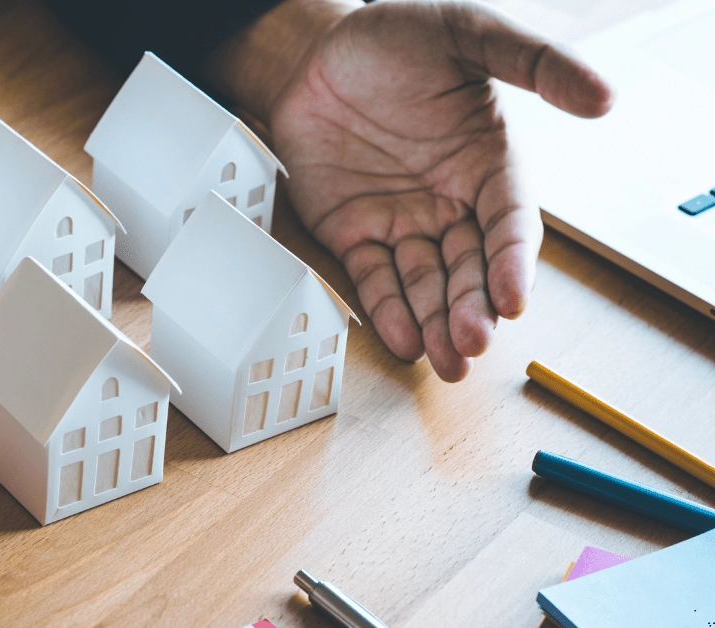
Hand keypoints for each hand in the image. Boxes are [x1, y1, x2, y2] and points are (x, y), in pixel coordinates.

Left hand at [209, 0, 611, 380]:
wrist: (315, 49)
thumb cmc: (395, 37)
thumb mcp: (468, 33)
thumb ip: (533, 62)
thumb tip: (603, 97)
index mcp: (489, 164)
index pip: (510, 224)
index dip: (514, 263)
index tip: (515, 299)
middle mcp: (451, 201)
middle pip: (471, 267)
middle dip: (474, 307)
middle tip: (473, 343)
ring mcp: (402, 221)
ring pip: (427, 284)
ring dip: (438, 323)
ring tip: (447, 360)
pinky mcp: (354, 233)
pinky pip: (375, 279)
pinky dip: (387, 311)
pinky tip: (404, 340)